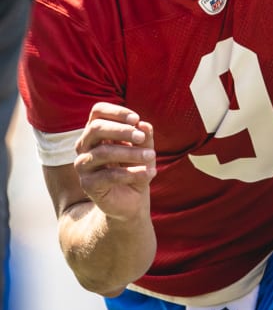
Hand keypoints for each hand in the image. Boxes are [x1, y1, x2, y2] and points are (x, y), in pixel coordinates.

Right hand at [74, 102, 155, 221]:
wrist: (132, 198)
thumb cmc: (136, 165)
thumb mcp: (144, 147)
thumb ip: (144, 135)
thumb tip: (143, 125)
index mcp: (96, 131)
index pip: (98, 111)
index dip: (116, 112)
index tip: (136, 119)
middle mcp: (84, 145)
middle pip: (96, 128)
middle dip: (121, 130)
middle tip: (141, 137)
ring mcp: (83, 165)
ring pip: (103, 152)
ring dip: (131, 153)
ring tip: (151, 156)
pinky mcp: (87, 184)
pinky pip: (109, 175)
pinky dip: (132, 173)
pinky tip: (150, 173)